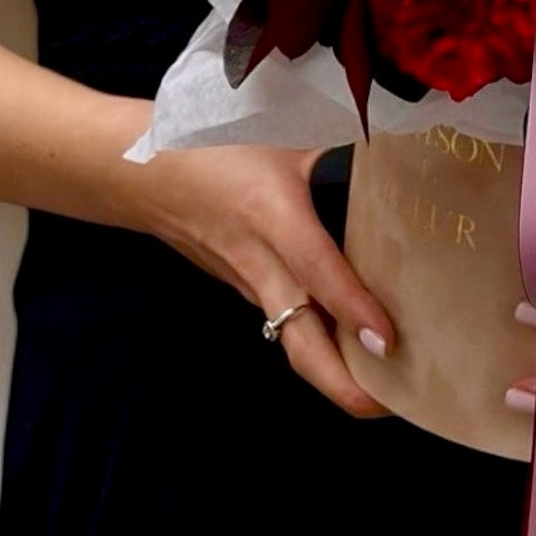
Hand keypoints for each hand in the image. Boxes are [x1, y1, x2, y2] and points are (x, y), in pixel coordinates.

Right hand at [122, 140, 394, 419]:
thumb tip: (397, 145)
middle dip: (344, 387)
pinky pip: (285, 322)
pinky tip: (356, 340)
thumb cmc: (212, 141)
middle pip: (299, 345)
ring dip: (336, 372)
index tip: (388, 342)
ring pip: (292, 341)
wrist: (138, 170)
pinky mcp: (244, 287)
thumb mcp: (280, 128)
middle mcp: (259, 264)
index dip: (353, 308)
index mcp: (270, 216)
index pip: (316, 271)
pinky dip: (319, 340)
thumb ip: (336, 140)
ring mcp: (247, 284)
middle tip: (396, 407)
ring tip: (394, 385)